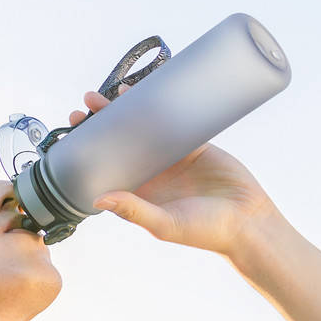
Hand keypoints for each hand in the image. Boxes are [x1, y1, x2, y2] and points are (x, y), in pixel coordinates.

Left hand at [69, 85, 281, 257]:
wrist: (249, 221)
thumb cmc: (206, 231)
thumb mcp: (164, 224)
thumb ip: (133, 211)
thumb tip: (98, 199)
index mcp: (138, 192)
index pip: (105, 167)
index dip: (87, 151)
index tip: (71, 134)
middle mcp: (151, 172)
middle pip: (119, 142)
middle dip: (102, 123)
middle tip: (85, 105)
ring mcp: (171, 155)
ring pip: (144, 126)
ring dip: (127, 109)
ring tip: (110, 92)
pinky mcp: (194, 142)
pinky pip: (173, 118)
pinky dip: (161, 104)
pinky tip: (148, 89)